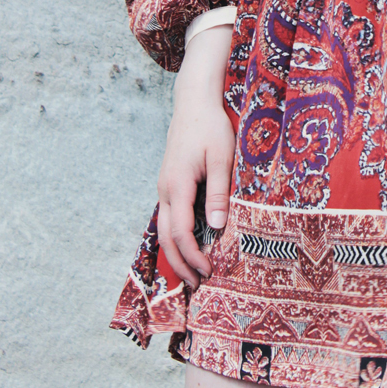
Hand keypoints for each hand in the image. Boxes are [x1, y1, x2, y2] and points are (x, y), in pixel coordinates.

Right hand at [156, 25, 234, 287]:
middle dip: (179, 264)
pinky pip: (168, 217)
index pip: (181, 233)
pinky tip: (188, 245)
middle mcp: (165, 190)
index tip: (208, 271)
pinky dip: (176, 237)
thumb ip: (218, 193)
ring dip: (175, 253)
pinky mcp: (169, 183)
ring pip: (164, 229)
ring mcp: (164, 187)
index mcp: (177, 186)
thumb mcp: (222, 158)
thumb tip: (217, 227)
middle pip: (166, 237)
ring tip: (191, 273)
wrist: (193, 102)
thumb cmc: (211, 127)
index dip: (193, 256)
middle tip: (197, 285)